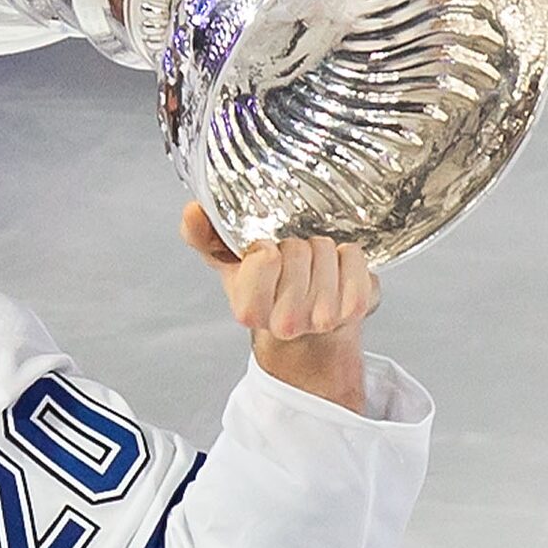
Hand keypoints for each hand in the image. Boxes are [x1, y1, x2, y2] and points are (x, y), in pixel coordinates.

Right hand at [181, 206, 376, 414]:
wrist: (310, 336)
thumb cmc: (269, 292)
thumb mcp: (229, 266)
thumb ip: (202, 236)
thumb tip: (192, 211)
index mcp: (249, 310)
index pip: (264, 257)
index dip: (265, 248)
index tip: (266, 259)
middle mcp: (286, 322)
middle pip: (298, 249)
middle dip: (296, 247)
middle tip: (294, 266)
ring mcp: (324, 317)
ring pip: (326, 249)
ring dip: (322, 251)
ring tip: (315, 270)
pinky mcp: (355, 308)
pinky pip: (353, 256)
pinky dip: (348, 255)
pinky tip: (337, 272)